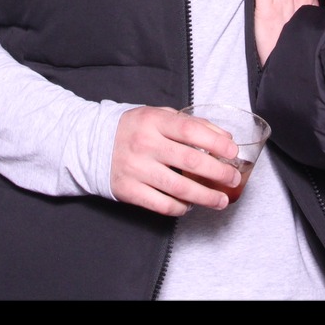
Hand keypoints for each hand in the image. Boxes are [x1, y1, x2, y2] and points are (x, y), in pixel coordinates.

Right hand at [110, 106, 240, 216]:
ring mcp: (136, 169)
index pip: (190, 130)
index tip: (233, 152)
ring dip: (206, 197)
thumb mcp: (159, 116)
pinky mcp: (129, 191)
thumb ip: (191, 124)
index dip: (216, 142)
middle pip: (190, 161)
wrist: (91, 144)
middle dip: (218, 173)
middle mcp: (144, 144)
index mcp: (153, 122)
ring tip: (221, 200)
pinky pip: (162, 205)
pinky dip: (180, 208)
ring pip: (179, 188)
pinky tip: (189, 205)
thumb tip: (225, 139)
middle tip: (233, 179)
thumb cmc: (134, 129)